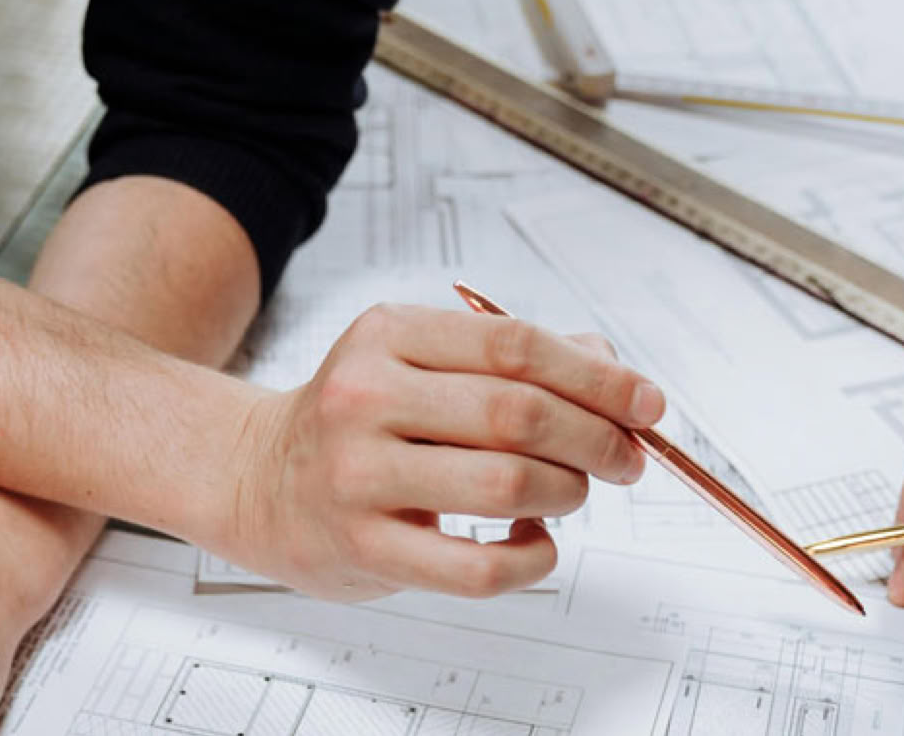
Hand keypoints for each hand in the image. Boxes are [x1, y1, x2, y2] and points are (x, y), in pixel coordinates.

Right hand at [217, 303, 661, 600]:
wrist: (258, 479)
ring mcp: (359, 475)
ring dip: (566, 492)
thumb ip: (509, 359)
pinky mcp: (364, 546)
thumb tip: (611, 368)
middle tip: (626, 458)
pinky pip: (478, 567)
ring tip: (570, 492)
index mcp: (387, 336)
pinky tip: (533, 541)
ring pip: (506, 485)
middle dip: (597, 439)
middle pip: (518, 413)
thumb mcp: (415, 361)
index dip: (597, 376)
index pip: (515, 345)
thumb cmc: (354, 421)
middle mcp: (366, 398)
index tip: (645, 403)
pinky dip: (531, 558)